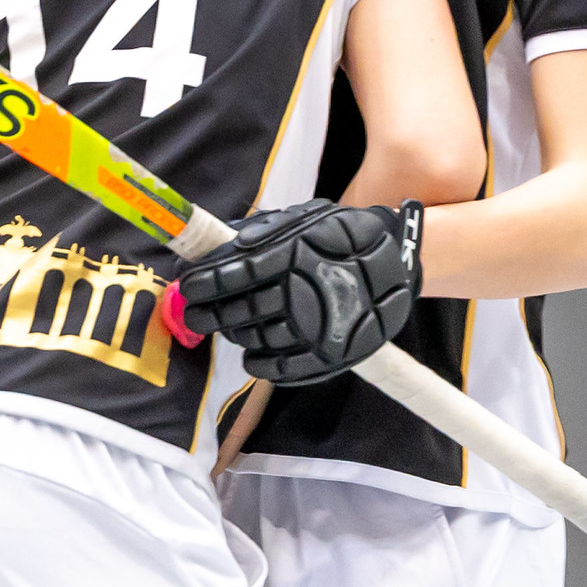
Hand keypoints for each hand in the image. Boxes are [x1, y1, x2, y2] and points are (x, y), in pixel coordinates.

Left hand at [172, 199, 422, 384]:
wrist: (399, 261)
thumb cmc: (344, 236)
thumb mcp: (306, 219)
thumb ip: (262, 231)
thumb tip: (218, 244)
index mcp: (292, 255)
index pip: (234, 274)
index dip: (204, 282)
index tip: (187, 286)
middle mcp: (300, 292)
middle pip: (239, 310)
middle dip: (208, 312)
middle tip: (193, 312)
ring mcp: (314, 326)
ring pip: (255, 338)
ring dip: (232, 333)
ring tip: (226, 326)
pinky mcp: (328, 354)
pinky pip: (281, 367)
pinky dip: (259, 363)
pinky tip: (250, 356)